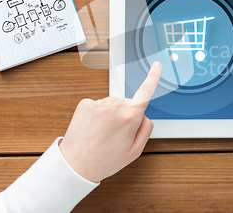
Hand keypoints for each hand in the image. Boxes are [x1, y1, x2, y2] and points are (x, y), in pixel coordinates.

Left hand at [59, 62, 161, 182]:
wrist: (75, 166)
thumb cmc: (105, 161)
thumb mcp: (135, 151)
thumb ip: (146, 129)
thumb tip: (143, 114)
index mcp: (130, 118)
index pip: (145, 92)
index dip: (153, 77)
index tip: (157, 65)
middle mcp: (115, 107)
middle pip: (128, 103)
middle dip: (126, 114)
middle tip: (116, 135)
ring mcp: (99, 104)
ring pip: (113, 103)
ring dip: (111, 114)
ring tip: (103, 133)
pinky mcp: (85, 104)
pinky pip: (99, 104)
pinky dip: (98, 114)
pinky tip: (93, 128)